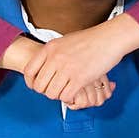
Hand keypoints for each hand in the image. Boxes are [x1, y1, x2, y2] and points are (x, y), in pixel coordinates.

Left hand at [0, 34, 115, 108]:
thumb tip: (44, 68)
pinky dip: (69, 98)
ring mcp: (67, 69)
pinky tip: (75, 92)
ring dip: (58, 95)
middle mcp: (55, 58)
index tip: (37, 86)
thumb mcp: (64, 41)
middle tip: (56, 89)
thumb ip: (52, 54)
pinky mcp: (80, 78)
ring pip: (51, 94)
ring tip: (67, 90)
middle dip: (46, 91)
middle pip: (39, 86)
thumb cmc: (90, 40)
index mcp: (49, 48)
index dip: (31, 83)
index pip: (29, 71)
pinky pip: (65, 97)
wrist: (109, 38)